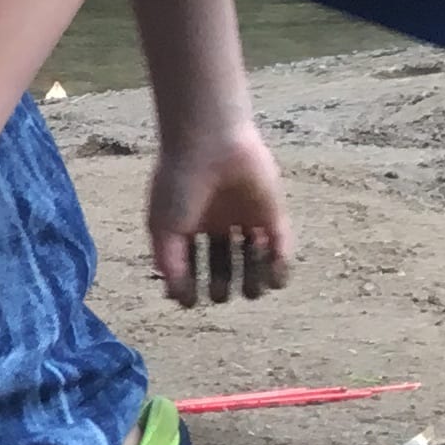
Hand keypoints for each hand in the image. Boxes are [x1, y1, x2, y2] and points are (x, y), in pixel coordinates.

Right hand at [146, 123, 294, 305]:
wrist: (210, 145)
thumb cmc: (179, 183)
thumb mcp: (163, 229)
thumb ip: (169, 264)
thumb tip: (177, 297)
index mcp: (188, 226)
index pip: (191, 264)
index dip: (190, 285)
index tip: (190, 299)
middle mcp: (218, 223)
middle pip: (222, 264)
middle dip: (222, 286)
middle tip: (219, 293)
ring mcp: (247, 218)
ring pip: (253, 259)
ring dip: (254, 282)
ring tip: (249, 291)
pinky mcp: (273, 213)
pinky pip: (281, 247)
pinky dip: (280, 267)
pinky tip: (273, 280)